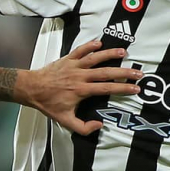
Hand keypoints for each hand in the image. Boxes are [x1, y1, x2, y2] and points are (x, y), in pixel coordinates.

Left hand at [23, 40, 141, 135]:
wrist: (32, 89)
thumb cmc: (48, 103)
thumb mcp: (65, 120)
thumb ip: (83, 127)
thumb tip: (99, 125)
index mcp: (81, 90)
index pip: (107, 89)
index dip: (123, 88)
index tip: (135, 88)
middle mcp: (80, 76)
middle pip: (106, 72)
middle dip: (123, 72)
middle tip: (137, 72)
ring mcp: (73, 66)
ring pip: (94, 58)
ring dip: (109, 54)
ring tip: (123, 52)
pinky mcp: (67, 59)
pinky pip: (80, 50)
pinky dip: (89, 46)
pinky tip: (99, 43)